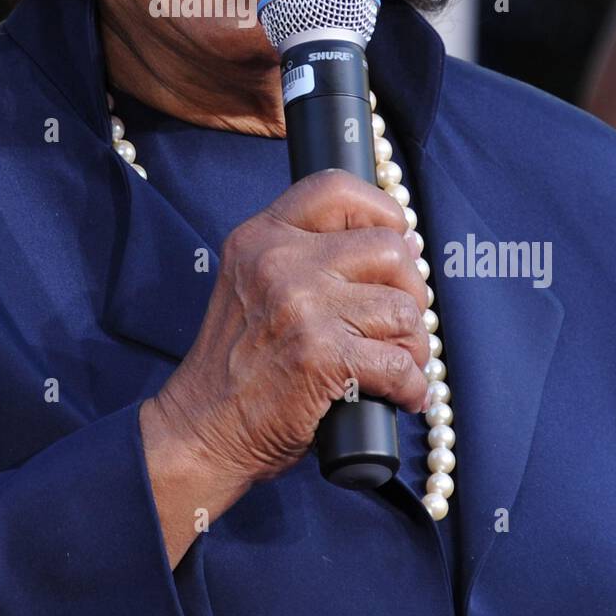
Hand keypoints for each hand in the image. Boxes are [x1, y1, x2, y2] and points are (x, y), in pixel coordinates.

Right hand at [148, 169, 429, 486]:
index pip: (337, 189)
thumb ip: (306, 255)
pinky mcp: (321, 357)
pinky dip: (411, 387)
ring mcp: (301, 307)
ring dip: (413, 345)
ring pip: (404, 310)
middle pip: (390, 249)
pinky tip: (398, 397)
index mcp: (261, 236)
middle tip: (398, 323)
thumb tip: (403, 244)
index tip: (397, 241)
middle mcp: (279, 261)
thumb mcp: (253, 283)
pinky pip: (401, 362)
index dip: (382, 210)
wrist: (203, 427)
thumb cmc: (239, 362)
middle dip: (411, 291)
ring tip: (395, 364)